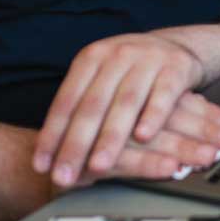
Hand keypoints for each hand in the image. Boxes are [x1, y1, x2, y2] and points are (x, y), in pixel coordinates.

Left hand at [33, 32, 219, 186]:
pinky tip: (143, 138)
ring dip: (110, 137)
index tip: (41, 166)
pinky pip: (163, 96)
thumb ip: (81, 106)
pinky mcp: (176, 68)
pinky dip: (152, 117)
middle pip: (92, 106)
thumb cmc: (132, 71)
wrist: (179, 44)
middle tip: (63, 176)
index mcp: (91, 58)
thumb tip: (49, 153)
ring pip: (125, 103)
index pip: (66, 101)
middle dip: (76, 145)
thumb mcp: (103, 76)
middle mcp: (117, 55)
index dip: (52, 135)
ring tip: (98, 166)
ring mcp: (148, 59)